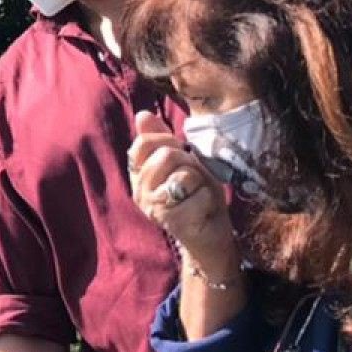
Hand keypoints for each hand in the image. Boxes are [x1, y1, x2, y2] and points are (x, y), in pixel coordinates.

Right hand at [128, 112, 239, 273]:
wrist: (211, 236)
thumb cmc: (197, 197)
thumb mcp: (181, 163)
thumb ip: (161, 140)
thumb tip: (142, 114)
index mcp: (139, 176)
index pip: (142, 144)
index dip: (167, 141)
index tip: (181, 155)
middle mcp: (140, 193)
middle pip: (166, 155)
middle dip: (189, 164)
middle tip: (193, 181)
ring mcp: (155, 209)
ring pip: (183, 175)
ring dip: (200, 183)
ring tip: (198, 195)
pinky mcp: (174, 222)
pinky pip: (199, 196)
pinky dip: (208, 200)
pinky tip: (203, 211)